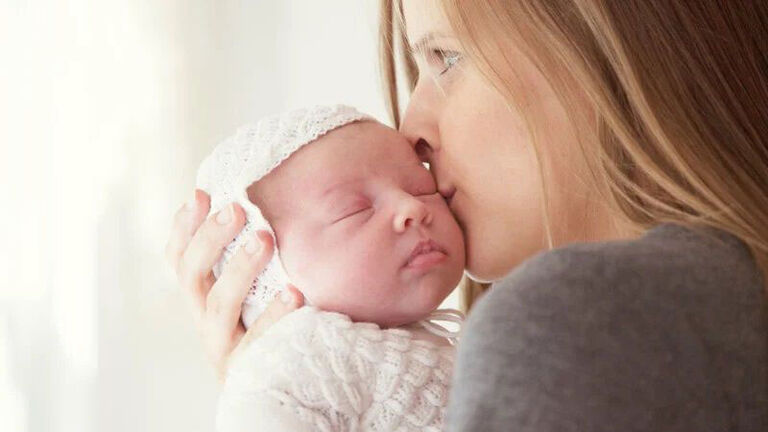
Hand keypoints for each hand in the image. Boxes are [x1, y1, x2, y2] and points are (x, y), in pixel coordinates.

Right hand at [165, 189, 303, 381]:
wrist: (273, 393)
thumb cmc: (264, 330)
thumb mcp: (248, 295)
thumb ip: (246, 259)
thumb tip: (257, 206)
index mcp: (201, 299)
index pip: (179, 259)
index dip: (183, 227)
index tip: (200, 194)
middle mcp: (204, 321)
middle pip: (191, 276)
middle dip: (209, 238)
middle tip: (235, 208)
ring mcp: (222, 347)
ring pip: (218, 305)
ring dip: (239, 269)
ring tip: (263, 239)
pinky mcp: (246, 369)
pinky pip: (257, 341)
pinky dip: (274, 316)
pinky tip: (295, 293)